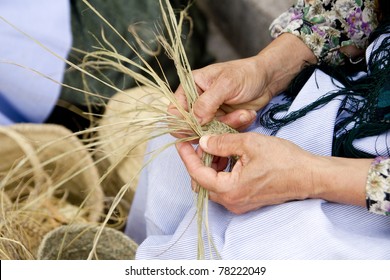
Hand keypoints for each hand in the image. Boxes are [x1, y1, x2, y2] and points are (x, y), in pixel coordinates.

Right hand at [168, 33, 316, 134]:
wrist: (267, 80)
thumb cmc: (246, 74)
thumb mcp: (226, 84)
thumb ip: (207, 102)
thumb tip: (194, 120)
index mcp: (191, 87)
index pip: (175, 110)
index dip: (183, 122)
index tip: (198, 125)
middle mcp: (197, 102)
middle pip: (191, 126)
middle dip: (209, 126)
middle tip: (226, 120)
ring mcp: (210, 114)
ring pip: (208, 132)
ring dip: (227, 125)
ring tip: (243, 113)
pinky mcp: (222, 122)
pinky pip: (222, 133)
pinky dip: (235, 127)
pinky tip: (247, 115)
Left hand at [176, 133, 369, 213]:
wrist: (309, 176)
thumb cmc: (284, 160)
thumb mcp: (249, 143)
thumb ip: (222, 142)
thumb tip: (204, 141)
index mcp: (229, 189)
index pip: (197, 174)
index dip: (187, 157)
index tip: (182, 143)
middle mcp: (231, 201)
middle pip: (203, 182)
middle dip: (199, 162)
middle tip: (203, 143)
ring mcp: (239, 203)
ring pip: (214, 185)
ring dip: (211, 166)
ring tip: (219, 147)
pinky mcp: (246, 200)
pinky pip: (226, 187)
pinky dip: (222, 172)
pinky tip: (230, 157)